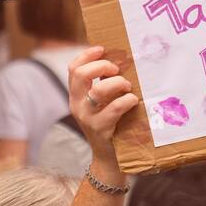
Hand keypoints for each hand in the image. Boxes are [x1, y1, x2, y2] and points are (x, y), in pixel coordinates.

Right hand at [68, 46, 137, 162]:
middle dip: (102, 66)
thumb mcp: (102, 102)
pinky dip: (126, 100)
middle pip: (81, 75)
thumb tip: (121, 59)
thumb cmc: (111, 123)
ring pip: (98, 91)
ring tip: (128, 87)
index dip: (86, 55)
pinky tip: (133, 100)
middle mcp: (77, 104)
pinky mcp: (100, 129)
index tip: (102, 49)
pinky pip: (114, 109)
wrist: (109, 157)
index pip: (73, 68)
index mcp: (76, 95)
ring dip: (117, 83)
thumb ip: (104, 84)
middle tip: (117, 70)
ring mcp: (87, 117)